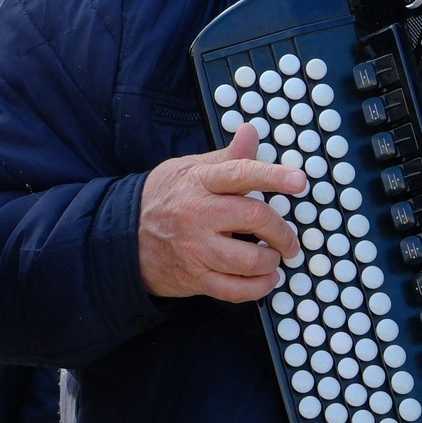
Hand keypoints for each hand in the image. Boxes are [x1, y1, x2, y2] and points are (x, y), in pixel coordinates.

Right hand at [138, 123, 306, 301]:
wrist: (122, 236)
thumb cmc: (163, 198)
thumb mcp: (189, 168)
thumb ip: (226, 157)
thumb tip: (251, 132)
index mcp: (199, 182)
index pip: (241, 173)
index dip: (274, 176)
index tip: (299, 181)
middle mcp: (198, 215)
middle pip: (255, 219)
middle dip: (283, 231)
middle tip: (290, 239)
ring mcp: (196, 249)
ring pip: (250, 260)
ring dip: (272, 261)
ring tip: (274, 258)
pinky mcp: (195, 278)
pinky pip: (235, 290)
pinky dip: (259, 288)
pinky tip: (265, 279)